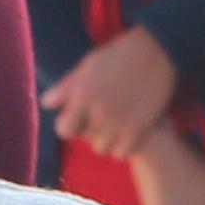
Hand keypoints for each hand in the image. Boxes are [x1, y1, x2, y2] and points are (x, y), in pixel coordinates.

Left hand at [43, 27, 185, 162]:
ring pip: (102, 148)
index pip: (63, 128)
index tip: (75, 118)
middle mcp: (99, 111)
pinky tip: (125, 130)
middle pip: (84, 139)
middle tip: (98, 117)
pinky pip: (121, 153)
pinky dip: (122, 146)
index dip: (68, 124)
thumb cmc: (120, 54)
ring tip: (113, 124)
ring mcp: (119, 123)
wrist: (158, 51)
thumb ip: (67, 86)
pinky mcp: (139, 130)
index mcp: (83, 94)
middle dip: (88, 130)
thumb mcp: (89, 65)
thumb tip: (47, 104)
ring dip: (105, 139)